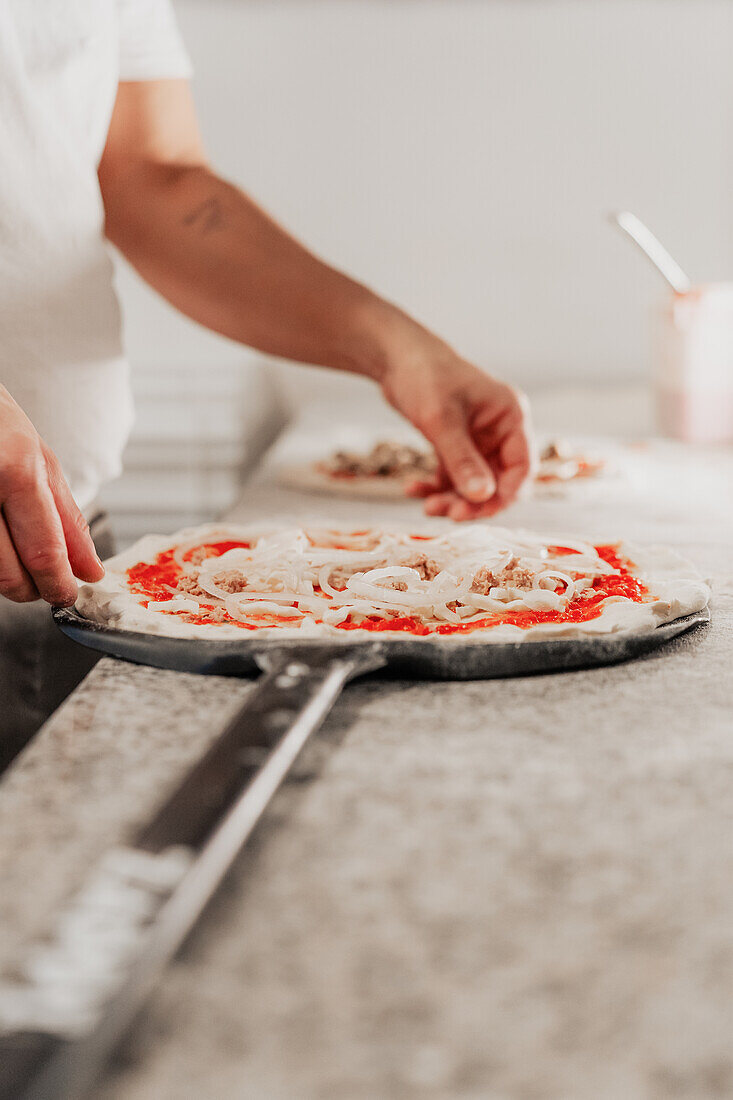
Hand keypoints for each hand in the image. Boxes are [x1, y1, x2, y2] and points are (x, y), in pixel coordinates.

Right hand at [0, 387, 104, 604]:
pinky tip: (0, 541)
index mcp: (14, 471)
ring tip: (18, 550)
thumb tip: (89, 569)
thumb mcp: (40, 460)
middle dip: (33, 590)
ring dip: (8, 577)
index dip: (58, 585)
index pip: (43, 552)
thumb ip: (67, 519)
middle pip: (9, 576)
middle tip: (45, 582)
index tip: (67, 594)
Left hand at [381, 347, 533, 519]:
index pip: (522, 467)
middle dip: (474, 501)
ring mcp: (479, 438)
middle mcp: (500, 429)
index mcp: (511, 416)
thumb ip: (462, 460)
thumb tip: (482, 497)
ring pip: (475, 483)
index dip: (504, 495)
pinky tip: (413, 489)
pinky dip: (436, 486)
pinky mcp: (457, 443)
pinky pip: (453, 475)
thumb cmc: (424, 376)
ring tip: (426, 505)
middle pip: (499, 480)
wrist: (394, 357)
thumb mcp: (441, 420)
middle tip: (446, 513)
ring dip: (453, 498)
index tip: (476, 512)